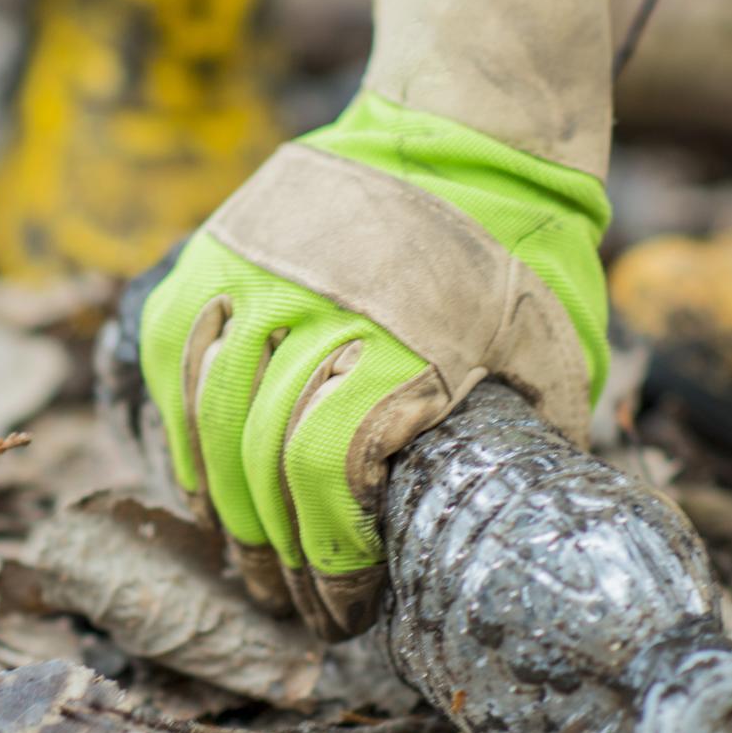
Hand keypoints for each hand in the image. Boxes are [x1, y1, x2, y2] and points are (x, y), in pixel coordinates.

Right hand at [134, 0, 615, 638]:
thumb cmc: (515, 252)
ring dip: (219, 502)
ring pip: (209, 410)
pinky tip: (199, 481)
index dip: (325, 553)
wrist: (460, 129)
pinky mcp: (221, 250)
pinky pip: (178, 353)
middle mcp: (321, 306)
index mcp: (406, 340)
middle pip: (262, 454)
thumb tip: (539, 524)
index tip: (342, 603)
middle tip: (290, 603)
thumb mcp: (553, 344)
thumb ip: (541, 432)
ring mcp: (259, 272)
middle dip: (271, 550)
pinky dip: (181, 425)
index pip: (329, 470)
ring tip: (240, 557)